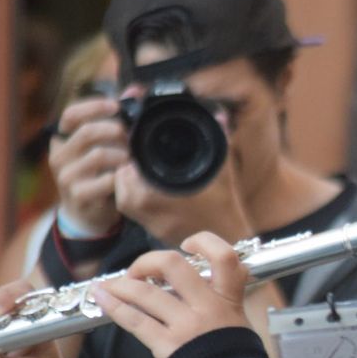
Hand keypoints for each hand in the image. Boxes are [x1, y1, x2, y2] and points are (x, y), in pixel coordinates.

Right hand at [48, 96, 127, 234]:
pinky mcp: (77, 194)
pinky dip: (121, 177)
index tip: (116, 106)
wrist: (87, 213)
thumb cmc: (98, 174)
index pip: (71, 114)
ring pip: (99, 155)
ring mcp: (66, 176)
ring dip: (122, 155)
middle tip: (130, 138)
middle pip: (88, 133)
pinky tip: (126, 177)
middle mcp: (59, 155)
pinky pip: (106, 180)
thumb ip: (115, 118)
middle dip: (115, 132)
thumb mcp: (103, 146)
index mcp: (63, 138)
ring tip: (131, 160)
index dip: (94, 106)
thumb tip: (135, 90)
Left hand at [91, 232, 253, 357]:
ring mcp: (186, 325)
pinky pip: (135, 321)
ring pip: (145, 293)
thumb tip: (193, 278)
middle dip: (147, 262)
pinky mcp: (168, 345)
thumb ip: (219, 296)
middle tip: (138, 271)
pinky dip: (114, 306)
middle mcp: (208, 305)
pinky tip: (101, 298)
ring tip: (108, 285)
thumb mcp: (238, 317)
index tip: (188, 245)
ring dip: (120, 285)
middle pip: (172, 265)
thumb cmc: (235, 353)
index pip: (224, 256)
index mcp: (229, 296)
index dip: (203, 242)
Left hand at [113, 120, 252, 247]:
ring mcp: (153, 226)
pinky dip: (137, 200)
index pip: (129, 173)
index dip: (131, 159)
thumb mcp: (224, 171)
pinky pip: (135, 214)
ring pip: (124, 202)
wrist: (235, 242)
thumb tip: (220, 116)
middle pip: (122, 188)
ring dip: (128, 187)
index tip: (138, 150)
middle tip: (138, 161)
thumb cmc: (228, 207)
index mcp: (162, 196)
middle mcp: (153, 213)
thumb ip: (220, 141)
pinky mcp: (155, 234)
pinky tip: (151, 191)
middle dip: (126, 172)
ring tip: (142, 175)